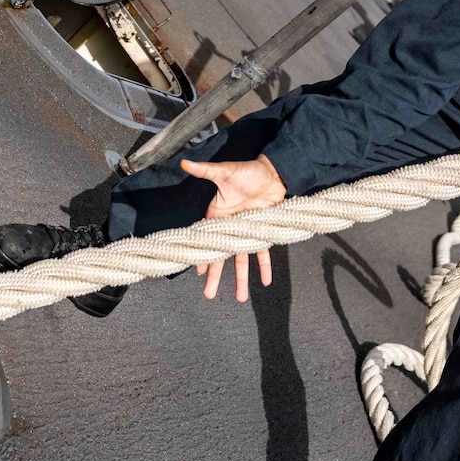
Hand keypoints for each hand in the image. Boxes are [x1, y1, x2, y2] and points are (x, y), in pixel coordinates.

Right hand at [182, 154, 285, 301]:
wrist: (274, 172)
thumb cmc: (247, 171)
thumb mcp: (225, 171)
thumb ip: (206, 170)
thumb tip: (185, 161)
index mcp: (217, 215)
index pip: (207, 240)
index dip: (203, 256)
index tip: (197, 272)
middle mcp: (230, 228)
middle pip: (222, 256)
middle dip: (216, 276)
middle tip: (209, 296)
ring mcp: (247, 232)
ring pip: (242, 260)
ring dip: (242, 279)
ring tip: (241, 298)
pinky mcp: (262, 232)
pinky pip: (263, 252)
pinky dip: (264, 266)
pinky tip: (265, 281)